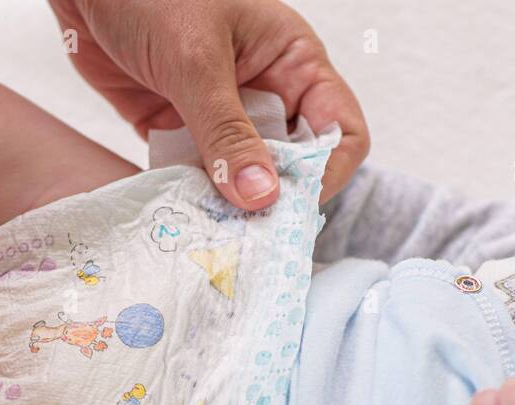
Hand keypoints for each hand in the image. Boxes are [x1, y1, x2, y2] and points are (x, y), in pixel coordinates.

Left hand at [48, 0, 368, 209]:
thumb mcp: (194, 59)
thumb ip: (226, 131)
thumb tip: (263, 197)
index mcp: (292, 62)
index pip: (339, 130)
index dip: (326, 172)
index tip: (291, 206)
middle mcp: (264, 91)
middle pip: (292, 165)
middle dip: (274, 200)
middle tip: (248, 235)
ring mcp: (219, 113)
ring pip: (242, 177)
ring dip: (227, 206)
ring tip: (211, 233)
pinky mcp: (175, 128)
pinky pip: (194, 175)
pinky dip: (189, 197)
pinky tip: (177, 216)